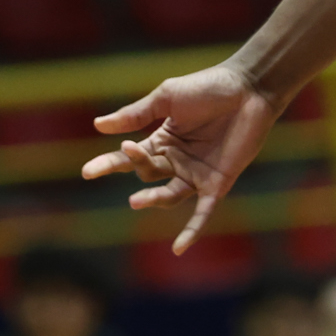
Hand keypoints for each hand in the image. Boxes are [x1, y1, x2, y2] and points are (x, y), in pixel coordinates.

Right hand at [81, 63, 279, 253]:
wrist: (248, 88)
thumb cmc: (208, 87)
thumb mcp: (167, 98)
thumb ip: (136, 114)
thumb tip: (98, 125)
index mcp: (162, 141)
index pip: (129, 158)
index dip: (108, 164)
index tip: (87, 172)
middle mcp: (177, 161)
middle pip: (147, 173)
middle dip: (136, 163)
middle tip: (128, 149)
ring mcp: (196, 174)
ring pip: (168, 195)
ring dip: (152, 199)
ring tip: (136, 200)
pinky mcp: (218, 183)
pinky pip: (203, 212)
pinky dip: (192, 230)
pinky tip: (179, 249)